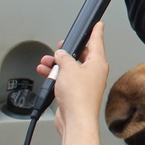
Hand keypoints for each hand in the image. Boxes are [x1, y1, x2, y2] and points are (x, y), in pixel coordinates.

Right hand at [38, 22, 109, 144]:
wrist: (75, 120)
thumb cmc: (78, 97)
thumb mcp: (68, 68)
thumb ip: (63, 57)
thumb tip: (61, 54)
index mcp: (98, 64)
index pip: (97, 42)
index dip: (96, 32)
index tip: (98, 24)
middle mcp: (94, 73)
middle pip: (81, 56)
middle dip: (68, 51)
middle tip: (61, 47)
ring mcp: (85, 84)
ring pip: (70, 68)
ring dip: (57, 64)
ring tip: (46, 62)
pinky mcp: (76, 93)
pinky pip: (65, 80)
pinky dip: (56, 76)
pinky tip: (46, 73)